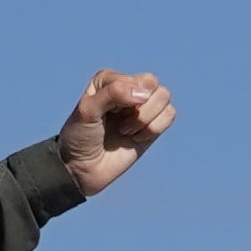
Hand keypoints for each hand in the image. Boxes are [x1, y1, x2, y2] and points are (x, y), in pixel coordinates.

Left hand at [60, 68, 175, 194]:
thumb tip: (144, 94)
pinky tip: (136, 138)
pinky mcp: (152, 124)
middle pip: (152, 83)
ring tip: (125, 131)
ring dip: (145, 118)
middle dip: (138, 107)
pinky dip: (154, 129)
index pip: (132, 79)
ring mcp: (142, 106)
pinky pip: (170, 114)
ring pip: (164, 96)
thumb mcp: (87, 110)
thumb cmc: (80, 137)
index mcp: (110, 80)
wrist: (82, 170)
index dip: (123, 101)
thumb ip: (112, 93)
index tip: (106, 116)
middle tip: (120, 123)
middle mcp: (128, 89)